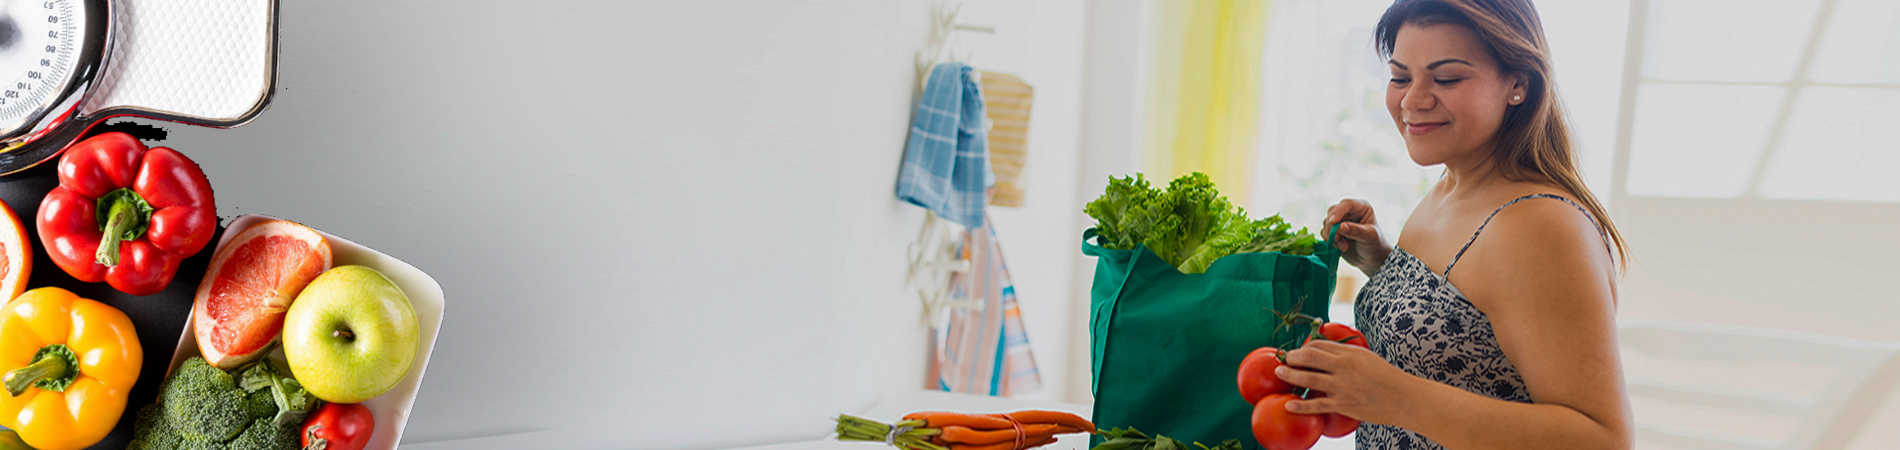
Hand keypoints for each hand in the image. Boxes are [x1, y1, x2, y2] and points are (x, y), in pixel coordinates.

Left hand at [1274, 340, 1422, 425]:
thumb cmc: (1385, 377)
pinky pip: (1317, 405)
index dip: (1303, 347)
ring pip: (1309, 379)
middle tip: (1283, 360)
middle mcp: (1344, 367)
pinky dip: (1301, 405)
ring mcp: (1343, 387)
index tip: (1296, 352)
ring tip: (1279, 373)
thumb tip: (1325, 344)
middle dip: (1292, 357)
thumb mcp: (1366, 357)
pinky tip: (1288, 404)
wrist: (1404, 398)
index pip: (1319, 345)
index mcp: (1350, 353)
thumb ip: (1346, 352)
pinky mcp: (1344, 404)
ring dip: (1289, 375)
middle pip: (1309, 357)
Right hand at [1322, 198, 1391, 275]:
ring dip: (1332, 236)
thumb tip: (1340, 227)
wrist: (1372, 259)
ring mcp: (1341, 221)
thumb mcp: (1369, 237)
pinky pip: (1325, 232)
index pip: (1347, 204)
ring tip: (1344, 246)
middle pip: (1333, 212)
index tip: (1333, 222)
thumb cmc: (1375, 245)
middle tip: (1337, 239)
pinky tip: (1341, 248)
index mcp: (1361, 208)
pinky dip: (1330, 241)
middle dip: (1332, 227)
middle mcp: (1350, 212)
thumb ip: (1356, 231)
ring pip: (1327, 222)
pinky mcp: (1334, 231)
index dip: (1338, 212)